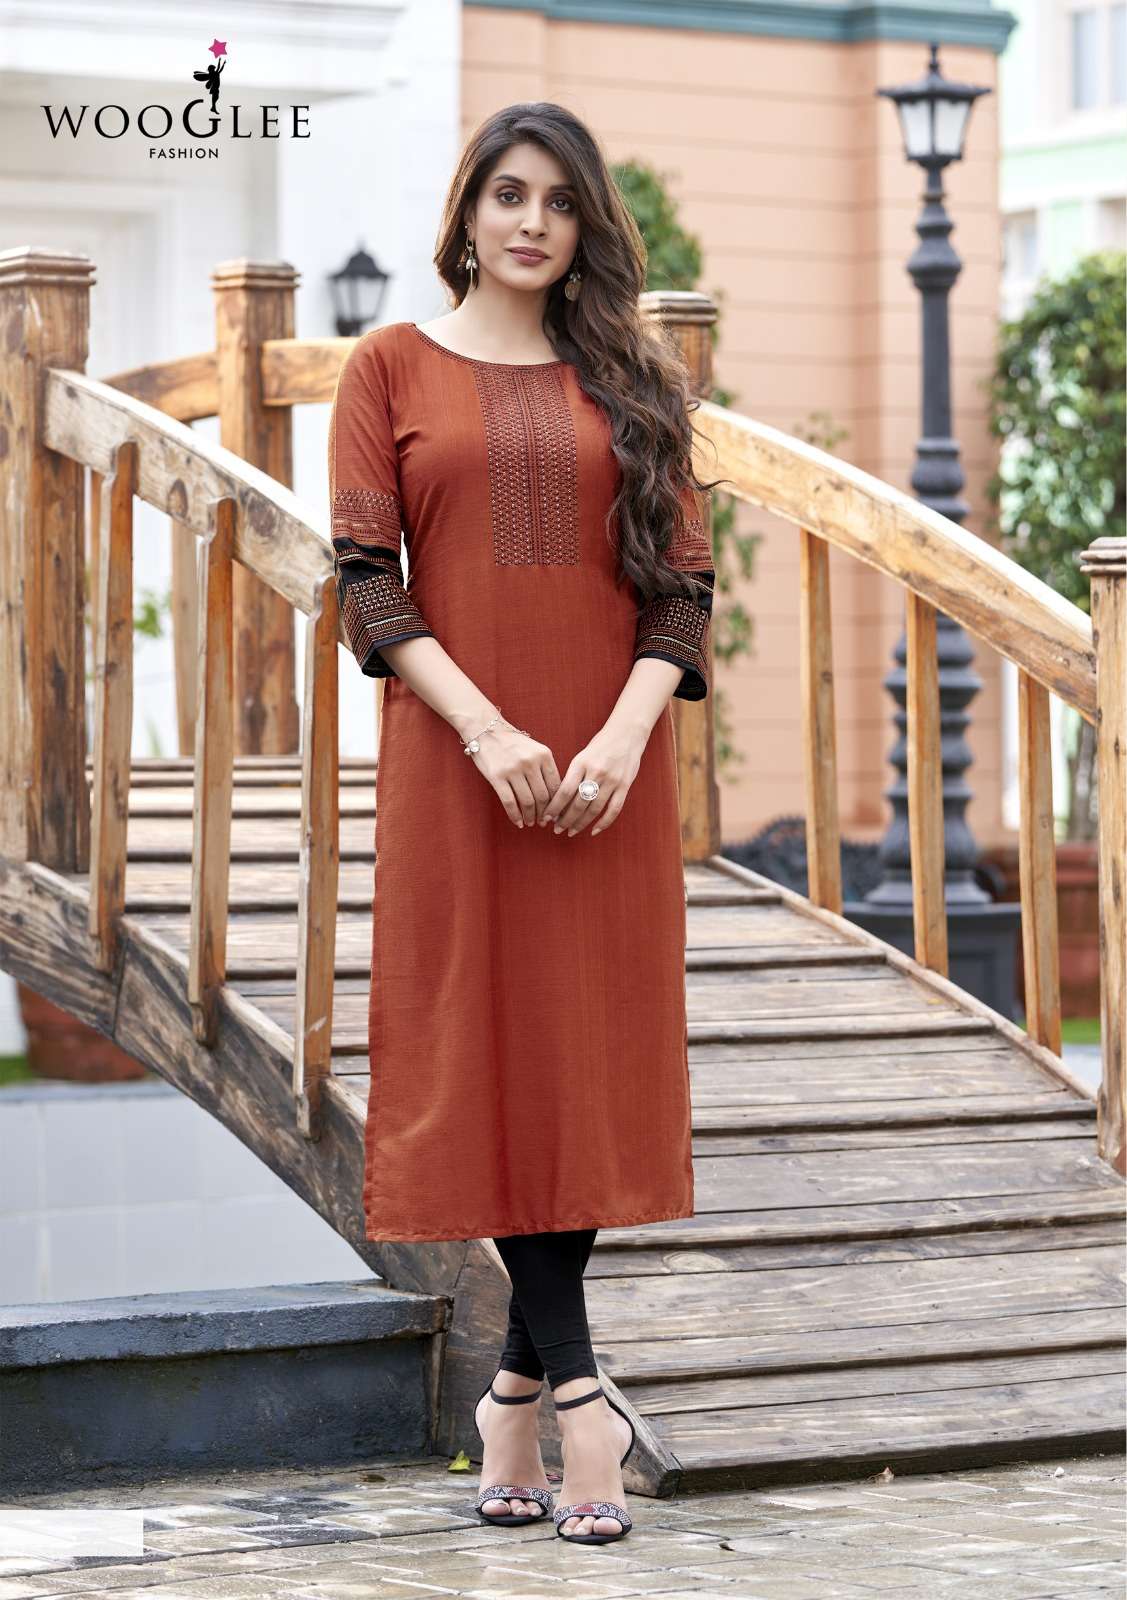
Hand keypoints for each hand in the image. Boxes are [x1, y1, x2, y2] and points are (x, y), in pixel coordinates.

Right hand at [468, 720, 560, 827]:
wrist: (486, 730)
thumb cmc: (512, 743)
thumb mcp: (535, 749)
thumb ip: (545, 768)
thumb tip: (554, 797)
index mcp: (544, 755)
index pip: (556, 786)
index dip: (557, 804)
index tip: (555, 813)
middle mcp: (530, 762)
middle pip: (542, 796)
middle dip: (544, 813)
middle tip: (543, 822)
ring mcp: (513, 769)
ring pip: (527, 802)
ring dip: (530, 816)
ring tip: (530, 822)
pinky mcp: (497, 777)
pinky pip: (509, 802)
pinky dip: (515, 816)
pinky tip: (517, 822)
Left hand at [541, 722, 647, 837]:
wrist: (627, 733)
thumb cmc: (600, 745)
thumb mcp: (582, 756)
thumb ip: (572, 776)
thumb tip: (558, 801)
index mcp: (581, 763)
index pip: (564, 791)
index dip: (554, 808)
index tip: (546, 817)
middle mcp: (596, 772)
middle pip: (578, 803)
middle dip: (565, 819)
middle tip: (557, 829)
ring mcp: (612, 780)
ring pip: (594, 809)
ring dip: (581, 823)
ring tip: (571, 831)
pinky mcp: (625, 785)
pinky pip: (614, 809)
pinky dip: (604, 823)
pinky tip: (594, 830)